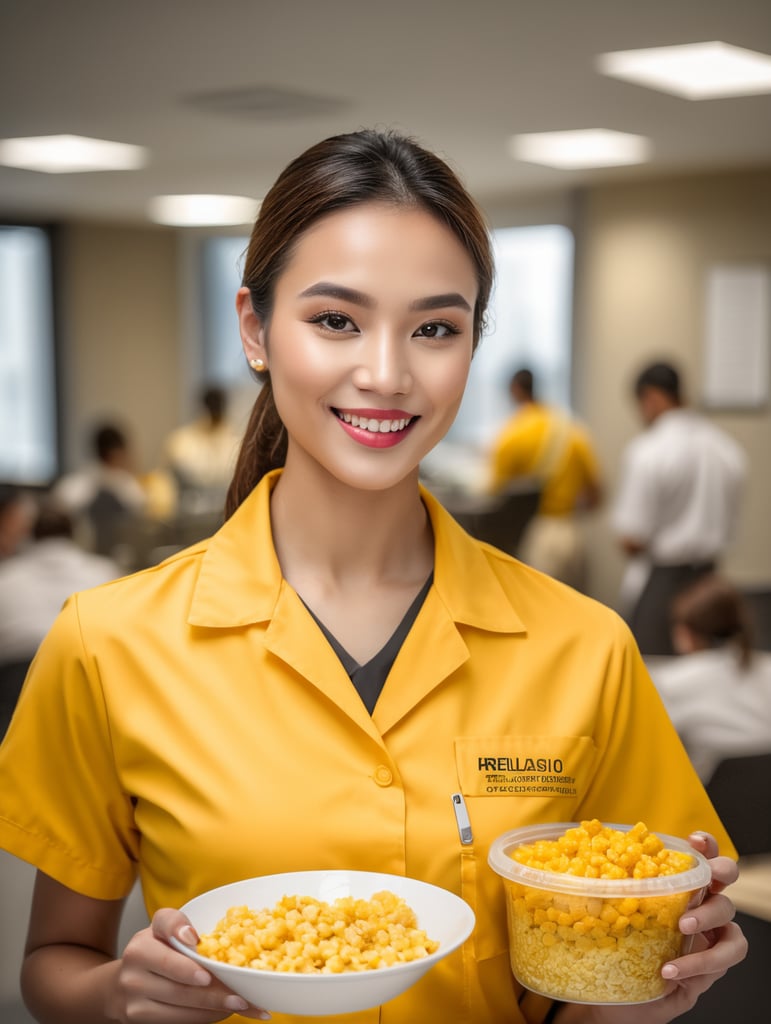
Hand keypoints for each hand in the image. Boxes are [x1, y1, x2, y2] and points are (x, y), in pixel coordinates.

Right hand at [112, 908, 270, 1021]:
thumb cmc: (155, 950)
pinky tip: (220, 1011)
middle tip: (241, 997)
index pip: (166, 943)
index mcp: (142, 942)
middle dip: (214, 992)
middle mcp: (133, 968)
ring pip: (181, 1006)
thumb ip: (179, 925)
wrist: (125, 982)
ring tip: (240, 1004)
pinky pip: (176, 1020)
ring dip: (214, 1008)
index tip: (205, 972)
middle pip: (180, 984)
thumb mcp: (164, 931)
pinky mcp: (137, 1018)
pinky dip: (203, 1017)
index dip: (185, 960)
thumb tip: (195, 939)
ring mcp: (133, 996)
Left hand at [558, 831, 747, 1023]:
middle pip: (725, 877)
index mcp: (672, 887)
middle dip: (719, 873)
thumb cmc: (609, 954)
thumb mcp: (603, 918)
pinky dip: (698, 962)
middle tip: (698, 885)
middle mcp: (695, 905)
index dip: (704, 845)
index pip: (698, 856)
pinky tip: (671, 969)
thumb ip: (600, 893)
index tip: (695, 841)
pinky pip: (721, 958)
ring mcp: (706, 935)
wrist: (615, 1002)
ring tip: (681, 928)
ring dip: (707, 918)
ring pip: (728, 917)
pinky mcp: (709, 967)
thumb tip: (569, 865)